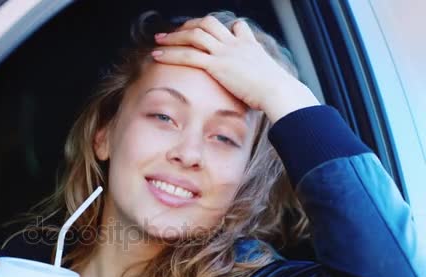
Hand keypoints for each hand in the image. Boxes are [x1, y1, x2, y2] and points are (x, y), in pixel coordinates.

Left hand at [151, 16, 318, 122]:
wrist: (279, 91)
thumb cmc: (277, 92)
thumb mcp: (272, 79)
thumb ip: (262, 78)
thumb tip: (263, 90)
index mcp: (250, 45)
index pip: (235, 27)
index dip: (219, 28)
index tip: (206, 32)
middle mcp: (236, 43)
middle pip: (208, 24)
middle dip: (189, 26)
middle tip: (174, 32)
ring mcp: (226, 51)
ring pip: (195, 34)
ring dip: (174, 36)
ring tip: (159, 40)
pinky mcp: (217, 64)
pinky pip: (188, 55)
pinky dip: (170, 53)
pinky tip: (157, 55)